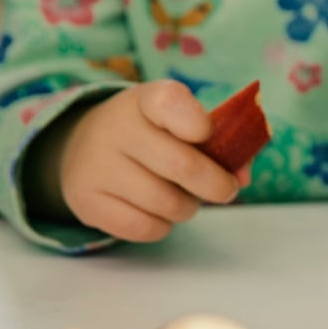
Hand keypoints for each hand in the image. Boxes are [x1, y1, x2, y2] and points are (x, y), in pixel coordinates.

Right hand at [39, 81, 240, 242]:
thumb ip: (223, 142)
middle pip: (181, 166)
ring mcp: (96, 166)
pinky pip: (144, 227)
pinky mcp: (86, 202)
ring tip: (182, 196)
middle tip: (226, 189)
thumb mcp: (181, 123)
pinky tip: (157, 211)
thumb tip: (243, 177)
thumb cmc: (153, 135)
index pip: (168, 102)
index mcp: (145, 101)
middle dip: (216, 185)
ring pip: (166, 203)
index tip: (207, 133)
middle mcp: (115, 129)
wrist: (85, 148)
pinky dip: (162, 226)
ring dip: (188, 207)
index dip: (194, 121)